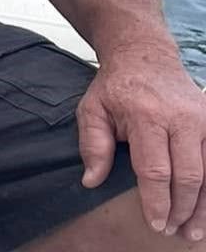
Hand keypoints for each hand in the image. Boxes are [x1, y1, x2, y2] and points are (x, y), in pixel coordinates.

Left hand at [76, 41, 205, 238]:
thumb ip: (92, 145)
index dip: (157, 200)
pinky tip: (204, 206)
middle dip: (181, 208)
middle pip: (188, 175)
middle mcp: (180, 118)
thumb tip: (91, 181)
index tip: (155, 222)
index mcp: (146, 116)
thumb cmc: (115, 87)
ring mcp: (202, 119)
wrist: (144, 54)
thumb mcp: (92, 109)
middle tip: (172, 230)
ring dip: (202, 205)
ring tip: (192, 229)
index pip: (155, 168)